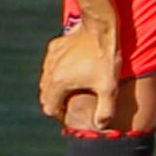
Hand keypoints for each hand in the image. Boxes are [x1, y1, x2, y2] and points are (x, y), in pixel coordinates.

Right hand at [40, 14, 134, 134]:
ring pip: (46, 80)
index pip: (49, 108)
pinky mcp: (54, 47)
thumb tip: (101, 127)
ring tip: (73, 87)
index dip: (59, 114)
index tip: (70, 113)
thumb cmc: (105, 59)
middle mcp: (50, 72)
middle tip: (72, 102)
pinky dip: (58, 70)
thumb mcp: (109, 87)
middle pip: (45, 95)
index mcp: (59, 83)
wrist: (100, 28)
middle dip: (56, 102)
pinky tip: (73, 68)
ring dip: (56, 87)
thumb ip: (105, 110)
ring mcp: (50, 59)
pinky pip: (51, 64)